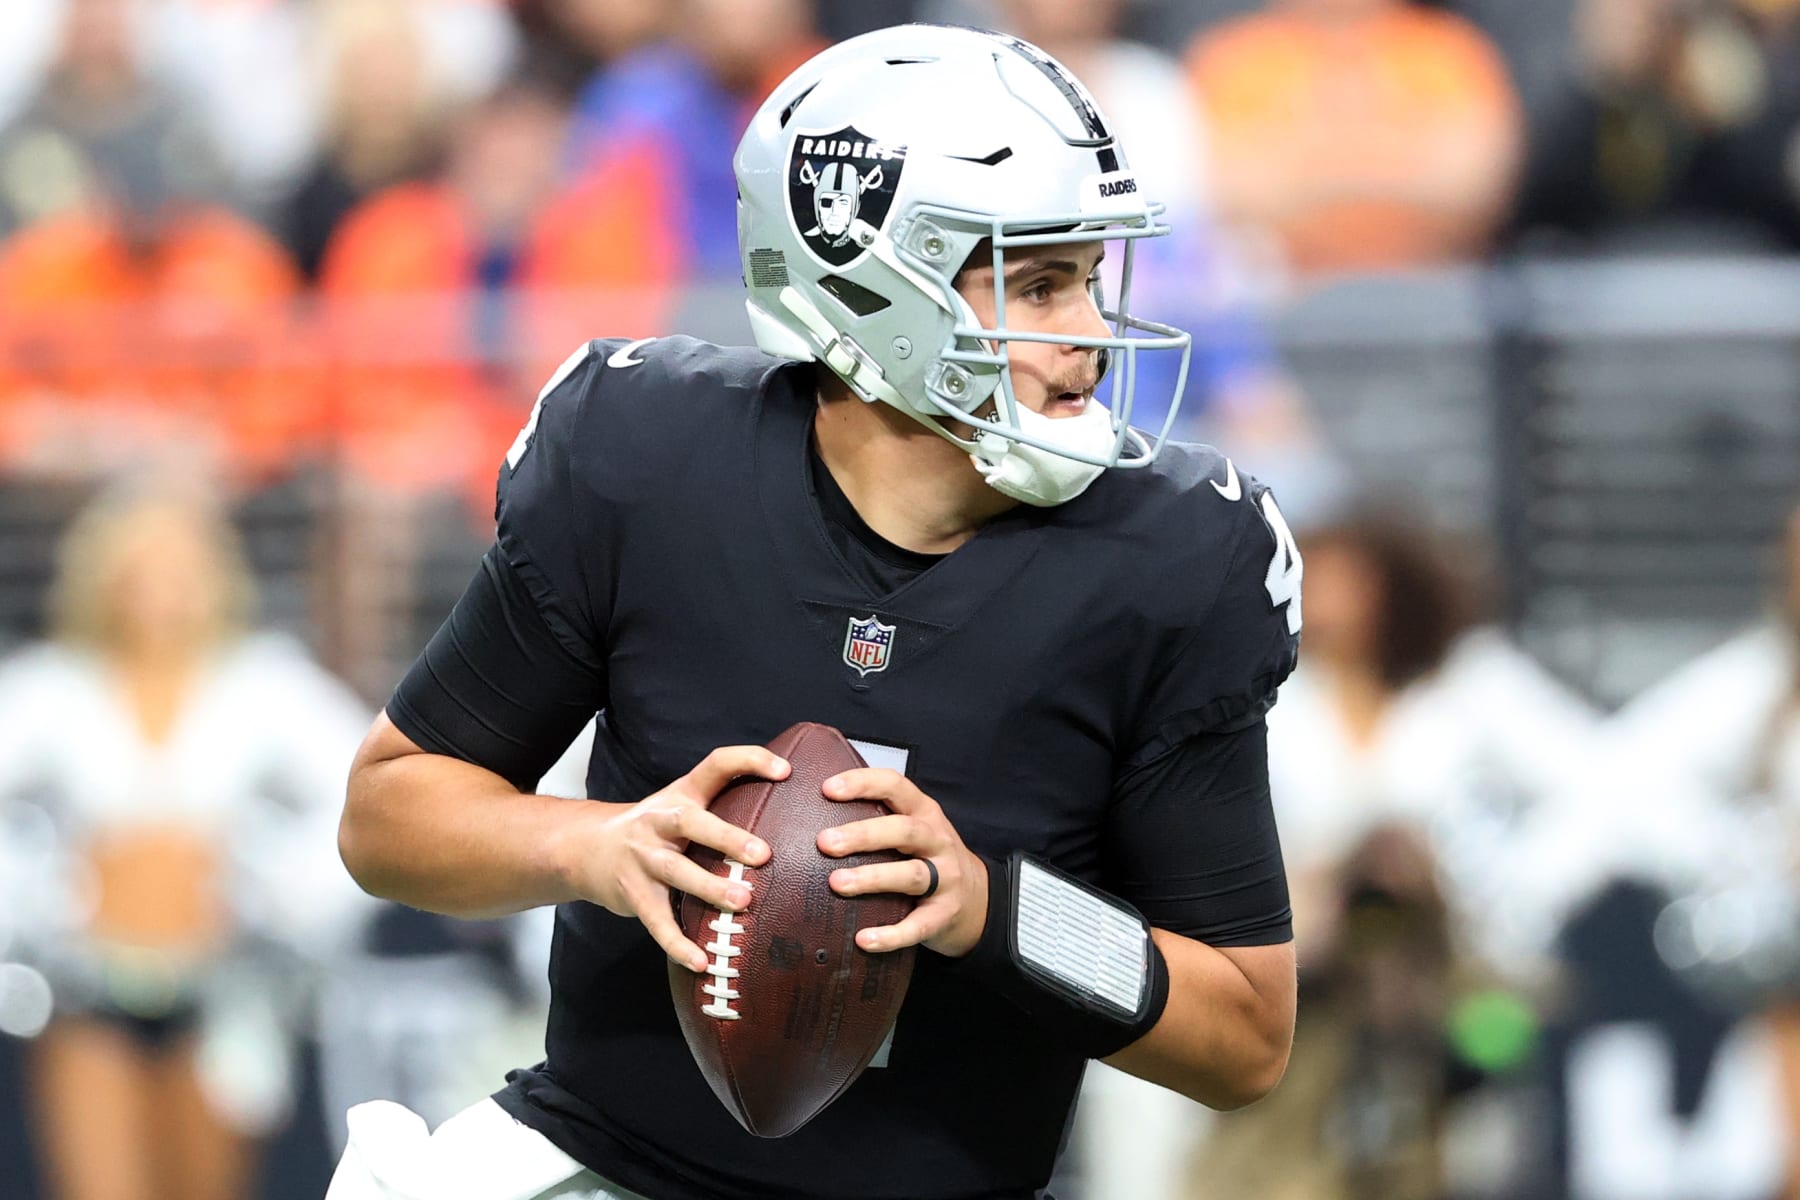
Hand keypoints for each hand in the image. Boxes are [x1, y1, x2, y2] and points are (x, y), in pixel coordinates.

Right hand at [557, 746, 786, 972]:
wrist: (585, 848)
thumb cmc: (655, 827)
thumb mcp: (682, 802)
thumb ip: (724, 802)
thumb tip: (789, 809)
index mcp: (681, 794)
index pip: (717, 765)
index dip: (750, 760)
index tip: (785, 770)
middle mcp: (659, 821)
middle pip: (691, 822)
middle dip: (726, 837)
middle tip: (763, 855)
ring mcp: (643, 858)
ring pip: (676, 872)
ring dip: (709, 888)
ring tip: (744, 902)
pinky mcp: (634, 895)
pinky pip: (657, 922)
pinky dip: (678, 944)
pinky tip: (702, 962)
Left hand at [817, 769, 988, 957]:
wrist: (977, 898)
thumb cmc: (928, 857)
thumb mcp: (912, 828)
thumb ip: (877, 817)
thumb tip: (812, 814)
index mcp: (924, 812)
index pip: (895, 786)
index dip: (862, 783)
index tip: (827, 789)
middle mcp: (937, 840)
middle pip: (903, 831)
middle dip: (863, 835)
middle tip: (825, 842)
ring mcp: (945, 878)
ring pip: (910, 875)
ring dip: (872, 878)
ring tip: (837, 883)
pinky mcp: (944, 915)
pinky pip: (918, 925)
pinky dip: (891, 934)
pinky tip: (864, 939)